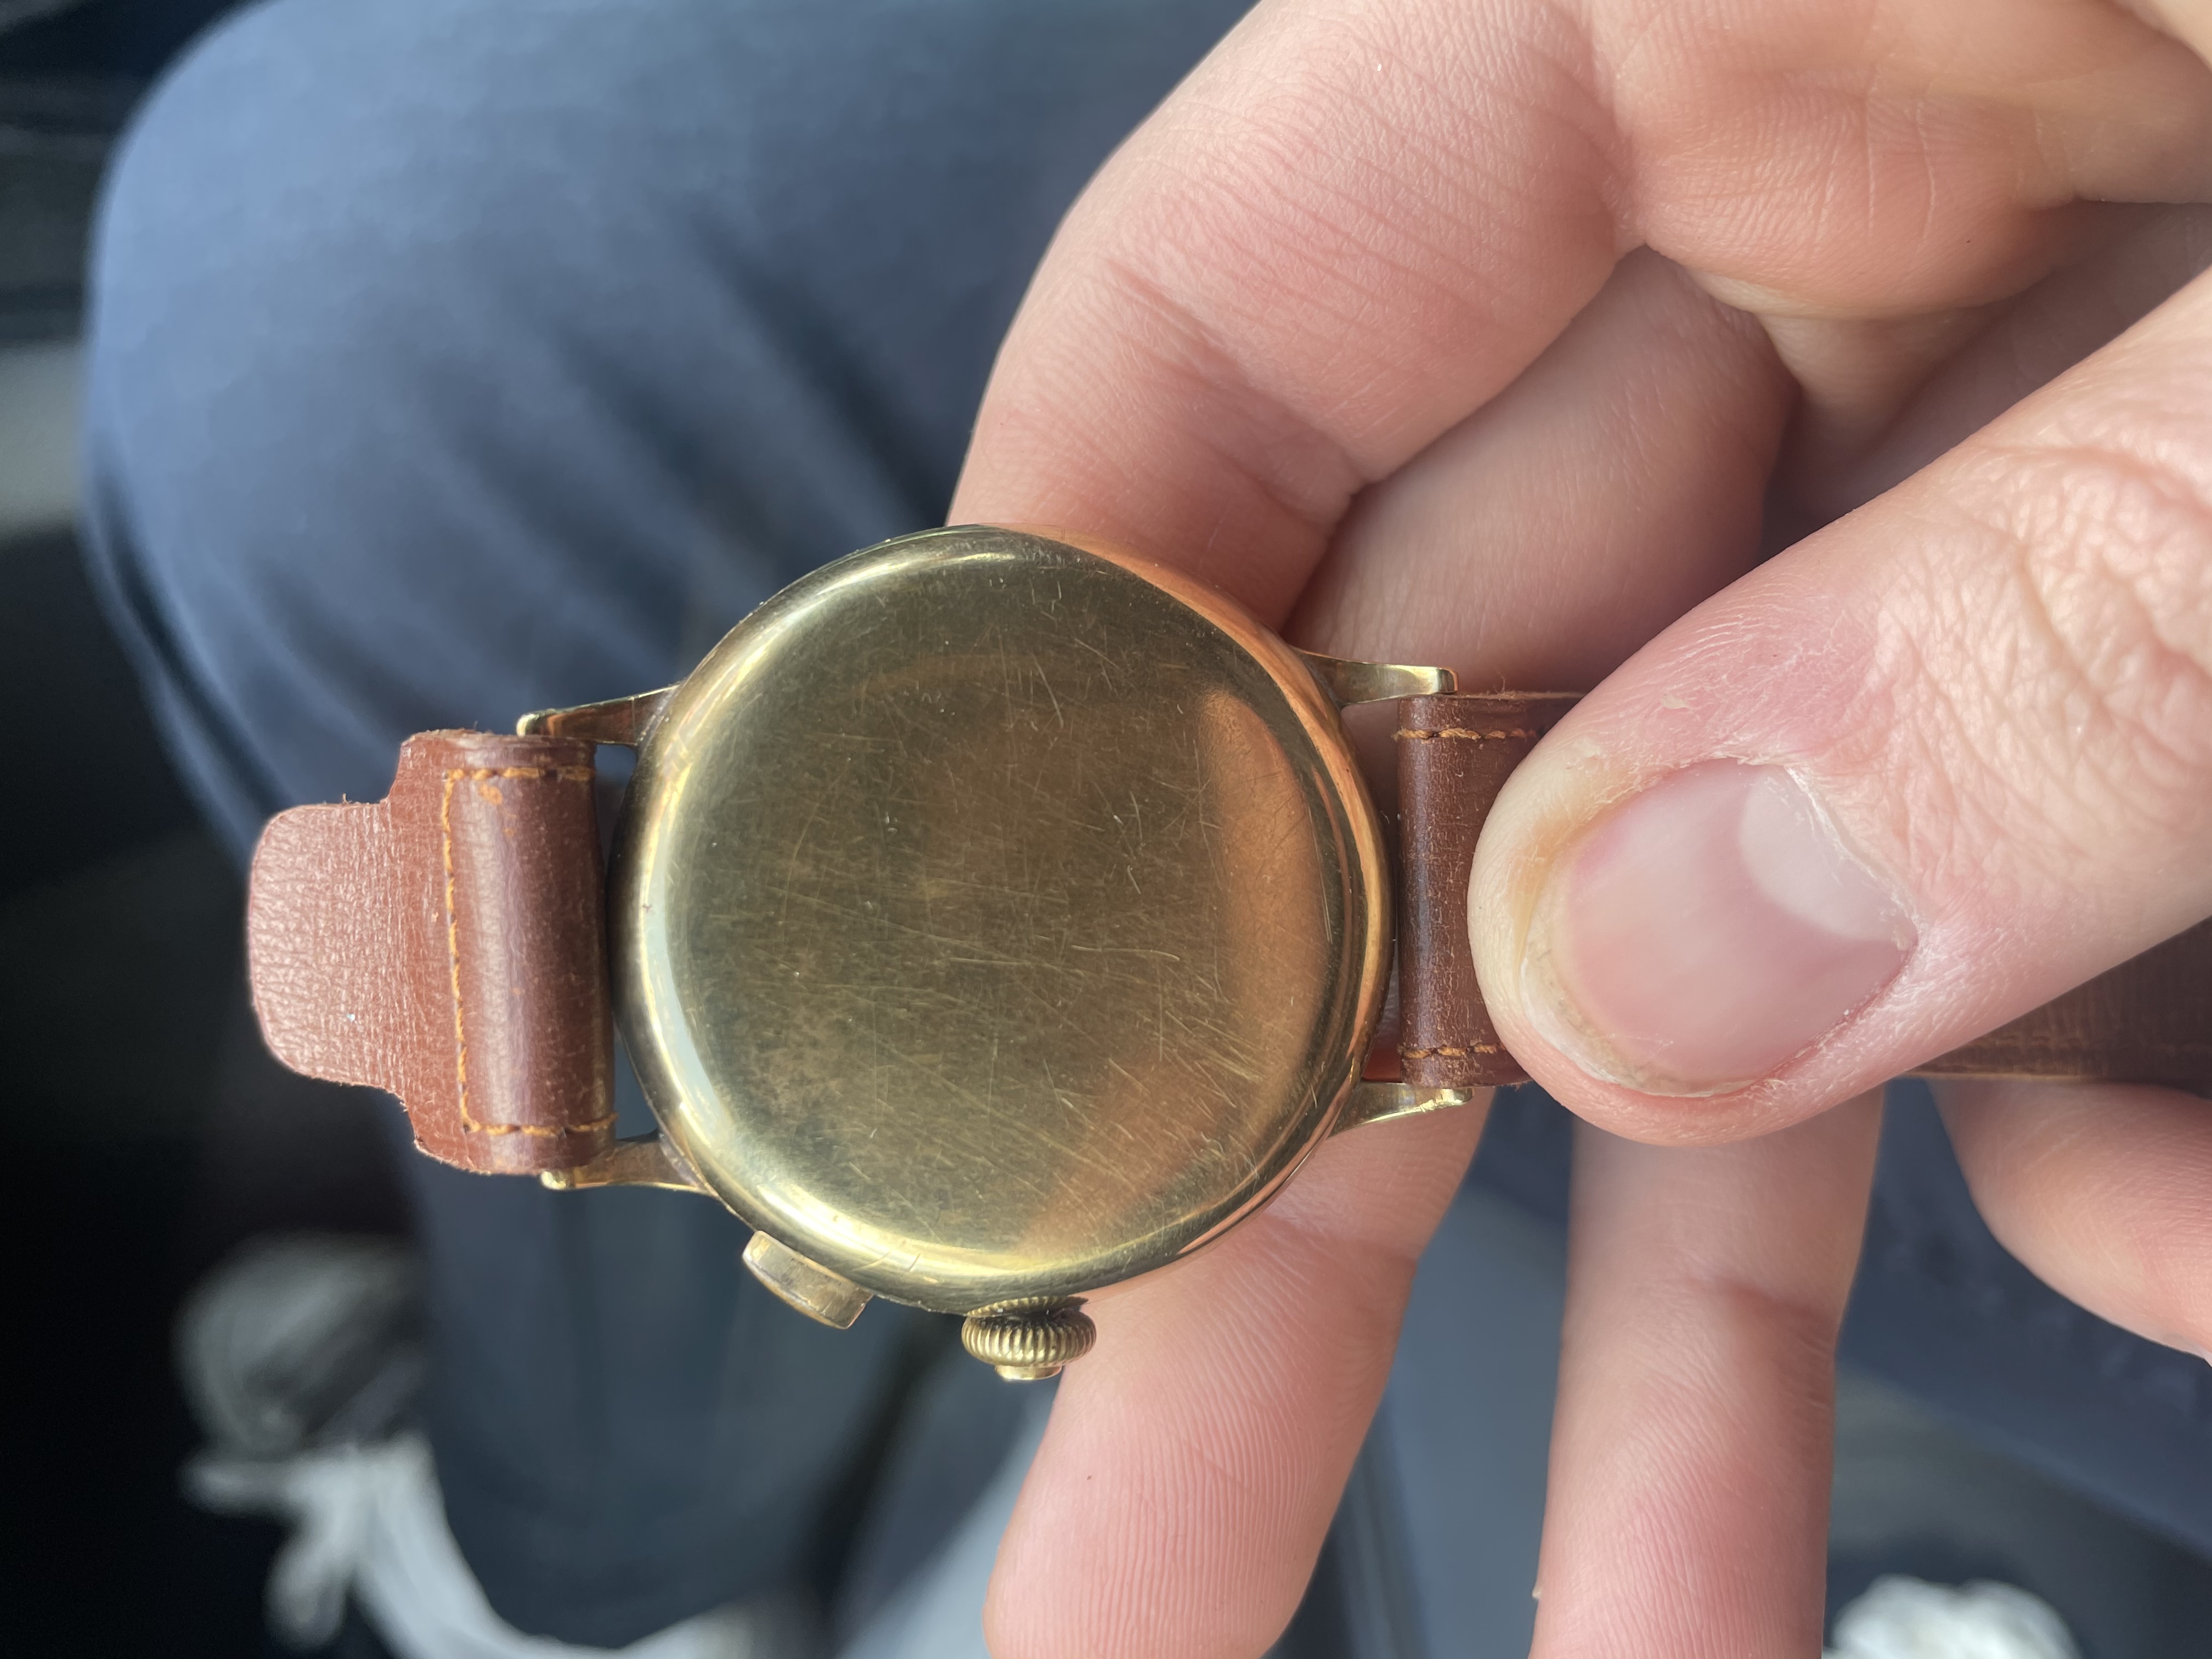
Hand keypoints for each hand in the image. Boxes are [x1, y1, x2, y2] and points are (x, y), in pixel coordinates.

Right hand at [949, 1, 2211, 1651]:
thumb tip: (1644, 989)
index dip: (1055, 705)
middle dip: (1305, 1144)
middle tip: (1142, 1519)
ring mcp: (1968, 410)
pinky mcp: (2153, 580)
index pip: (1201, 345)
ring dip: (1683, 1280)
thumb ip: (2055, 630)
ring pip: (1715, 875)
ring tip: (1584, 1648)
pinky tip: (2082, 1292)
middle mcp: (1772, 204)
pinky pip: (1990, 892)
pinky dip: (2043, 1145)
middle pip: (1423, 710)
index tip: (991, 1036)